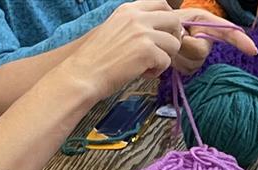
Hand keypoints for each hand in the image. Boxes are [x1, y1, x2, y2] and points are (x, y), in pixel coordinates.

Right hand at [60, 0, 184, 100]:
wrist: (83, 74)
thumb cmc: (97, 57)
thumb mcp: (115, 29)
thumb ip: (136, 25)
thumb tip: (162, 31)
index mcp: (128, 9)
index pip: (161, 4)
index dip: (168, 21)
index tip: (164, 34)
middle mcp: (136, 17)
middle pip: (174, 21)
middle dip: (173, 38)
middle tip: (162, 52)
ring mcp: (142, 33)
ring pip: (174, 44)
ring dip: (165, 58)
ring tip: (147, 65)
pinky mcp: (147, 51)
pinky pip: (167, 62)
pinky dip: (157, 71)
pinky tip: (142, 73)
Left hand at [173, 8, 256, 74]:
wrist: (158, 34)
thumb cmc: (167, 23)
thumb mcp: (176, 19)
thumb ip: (184, 29)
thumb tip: (187, 41)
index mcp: (206, 23)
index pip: (228, 31)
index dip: (241, 40)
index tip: (252, 50)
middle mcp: (207, 39)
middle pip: (202, 51)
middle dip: (186, 46)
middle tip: (176, 38)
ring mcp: (200, 55)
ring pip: (194, 62)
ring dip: (179, 55)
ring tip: (173, 46)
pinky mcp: (193, 67)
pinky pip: (188, 70)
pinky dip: (177, 63)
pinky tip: (174, 56)